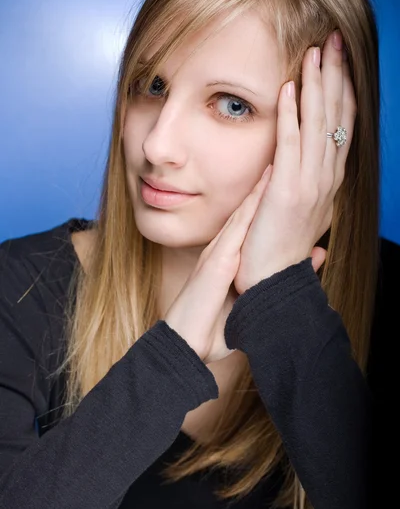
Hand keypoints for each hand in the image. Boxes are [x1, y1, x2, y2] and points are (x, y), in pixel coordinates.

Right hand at [164, 171, 270, 363]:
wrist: (184, 346)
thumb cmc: (210, 332)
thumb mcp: (242, 310)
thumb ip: (259, 295)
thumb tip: (274, 295)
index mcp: (226, 262)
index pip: (249, 228)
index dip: (264, 205)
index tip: (283, 186)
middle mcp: (222, 252)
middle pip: (247, 213)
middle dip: (265, 188)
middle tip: (284, 164)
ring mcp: (218, 254)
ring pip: (244, 213)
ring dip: (261, 188)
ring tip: (279, 163)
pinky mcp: (217, 261)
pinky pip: (238, 227)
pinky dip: (252, 205)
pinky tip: (266, 187)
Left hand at [234, 30, 355, 294]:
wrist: (273, 283)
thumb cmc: (279, 251)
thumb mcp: (299, 215)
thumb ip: (303, 188)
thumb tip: (301, 172)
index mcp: (329, 181)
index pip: (341, 127)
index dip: (342, 92)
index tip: (338, 63)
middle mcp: (327, 178)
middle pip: (337, 117)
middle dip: (336, 76)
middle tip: (334, 41)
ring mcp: (310, 183)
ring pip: (319, 124)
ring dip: (318, 85)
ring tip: (316, 51)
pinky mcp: (288, 190)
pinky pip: (291, 143)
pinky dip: (293, 113)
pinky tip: (291, 87)